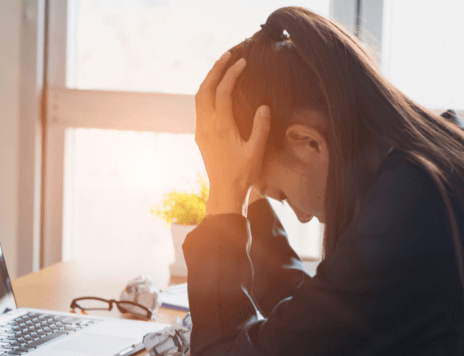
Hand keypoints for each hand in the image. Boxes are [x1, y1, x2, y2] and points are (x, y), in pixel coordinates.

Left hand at [194, 51, 270, 215]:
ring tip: (222, 66)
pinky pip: (199, 107)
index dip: (232, 74)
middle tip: (229, 55)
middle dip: (216, 69)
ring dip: (209, 79)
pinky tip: (216, 89)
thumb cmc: (242, 174)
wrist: (224, 191)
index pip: (223, 92)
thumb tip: (264, 107)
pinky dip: (206, 92)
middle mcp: (207, 125)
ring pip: (199, 97)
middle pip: (206, 89)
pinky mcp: (200, 135)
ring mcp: (201, 130)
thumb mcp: (256, 151)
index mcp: (221, 127)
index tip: (243, 62)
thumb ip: (260, 128)